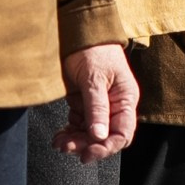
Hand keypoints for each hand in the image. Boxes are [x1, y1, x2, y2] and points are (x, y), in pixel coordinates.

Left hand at [55, 43, 138, 161]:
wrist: (79, 32)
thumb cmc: (93, 49)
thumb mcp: (95, 78)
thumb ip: (96, 107)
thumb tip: (99, 135)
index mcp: (125, 99)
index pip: (122, 133)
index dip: (107, 147)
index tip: (88, 153)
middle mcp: (114, 105)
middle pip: (104, 136)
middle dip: (87, 145)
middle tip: (67, 147)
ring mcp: (98, 105)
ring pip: (90, 133)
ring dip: (75, 140)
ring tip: (59, 143)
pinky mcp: (83, 103)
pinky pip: (79, 125)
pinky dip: (69, 132)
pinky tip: (59, 136)